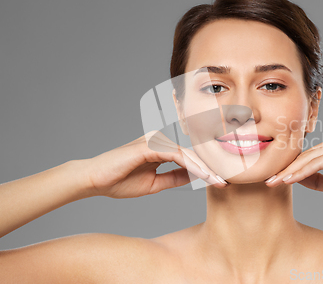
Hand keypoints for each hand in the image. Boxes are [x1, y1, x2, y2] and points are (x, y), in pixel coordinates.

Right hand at [81, 130, 226, 197]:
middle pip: (192, 152)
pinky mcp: (150, 145)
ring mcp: (155, 140)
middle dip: (211, 167)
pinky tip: (203, 176)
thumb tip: (196, 177)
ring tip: (219, 181)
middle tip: (227, 180)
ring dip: (205, 168)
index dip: (206, 168)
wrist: (94, 181)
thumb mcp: (155, 183)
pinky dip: (191, 166)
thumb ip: (175, 177)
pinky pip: (177, 155)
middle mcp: (160, 140)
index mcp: (161, 147)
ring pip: (188, 153)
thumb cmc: (120, 181)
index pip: (190, 156)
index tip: (221, 181)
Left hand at [265, 131, 322, 205]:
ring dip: (290, 171)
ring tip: (274, 182)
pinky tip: (289, 179)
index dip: (291, 168)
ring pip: (309, 158)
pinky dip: (303, 171)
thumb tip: (294, 178)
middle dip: (286, 169)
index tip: (274, 180)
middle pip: (306, 155)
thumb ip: (316, 180)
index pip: (309, 156)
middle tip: (267, 181)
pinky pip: (319, 162)